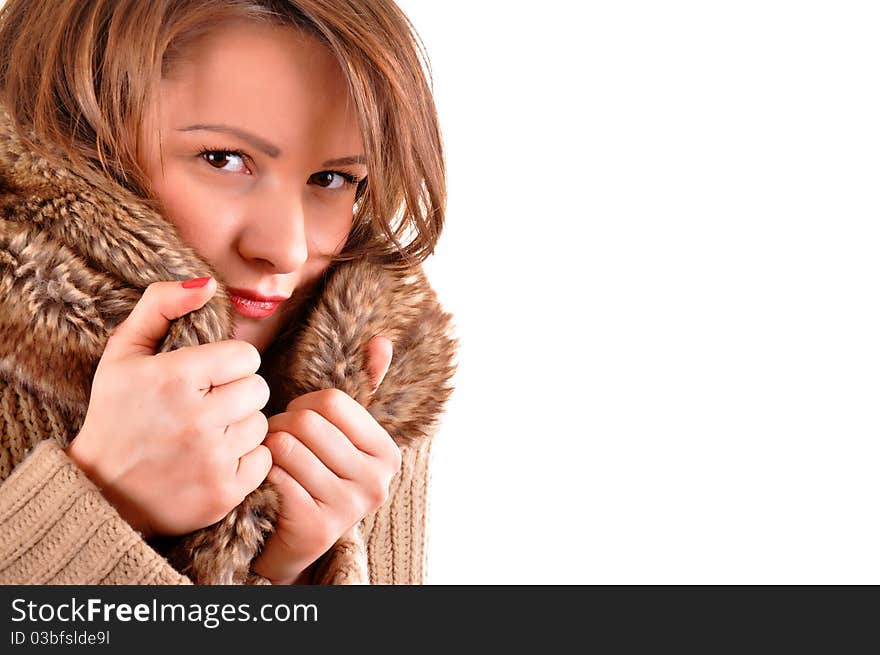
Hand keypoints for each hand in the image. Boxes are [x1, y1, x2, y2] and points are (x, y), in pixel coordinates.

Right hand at [65, 277, 271, 537]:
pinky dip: (244, 460)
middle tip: (207, 405)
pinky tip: (214, 459)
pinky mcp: (224, 493)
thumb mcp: (123, 353)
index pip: (246, 355)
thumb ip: (161, 305)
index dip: (229, 363)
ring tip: (207, 433)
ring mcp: (212, 460)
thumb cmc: (116, 414)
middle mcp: (197, 419)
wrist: (100, 492)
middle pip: (258, 388)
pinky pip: (263, 460)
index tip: (208, 375)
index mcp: (175, 378)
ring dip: (240, 426)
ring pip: (261, 424)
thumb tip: (208, 283)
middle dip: (237, 393)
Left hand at [252, 336, 400, 584]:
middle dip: (282, 427)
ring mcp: (348, 508)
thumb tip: (382, 341)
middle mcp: (376, 483)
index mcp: (387, 454)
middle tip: (279, 442)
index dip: (304, 405)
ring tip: (272, 461)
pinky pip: (273, 477)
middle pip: (308, 423)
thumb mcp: (343, 434)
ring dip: (268, 450)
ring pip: (287, 448)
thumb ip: (365, 388)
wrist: (293, 540)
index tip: (300, 422)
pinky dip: (261, 476)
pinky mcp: (316, 528)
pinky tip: (266, 484)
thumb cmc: (317, 474)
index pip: (333, 402)